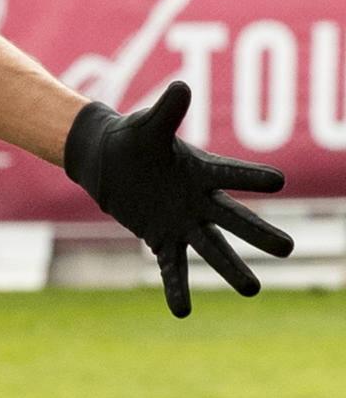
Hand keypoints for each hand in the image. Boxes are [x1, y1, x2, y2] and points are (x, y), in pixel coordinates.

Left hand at [64, 82, 292, 316]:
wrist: (110, 161)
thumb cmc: (136, 139)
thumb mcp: (148, 126)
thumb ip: (167, 111)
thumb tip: (182, 86)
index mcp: (202, 171)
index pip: (231, 175)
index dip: (251, 177)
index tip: (278, 180)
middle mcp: (200, 201)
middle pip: (234, 219)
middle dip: (258, 234)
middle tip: (288, 249)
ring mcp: (183, 222)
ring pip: (212, 248)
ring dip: (231, 268)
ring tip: (252, 290)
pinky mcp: (161, 238)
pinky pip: (172, 267)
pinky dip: (177, 287)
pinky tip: (181, 312)